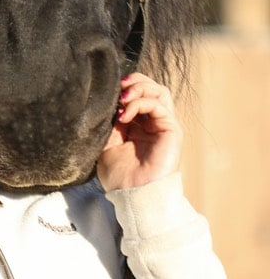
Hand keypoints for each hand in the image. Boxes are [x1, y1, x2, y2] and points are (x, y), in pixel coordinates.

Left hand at [96, 73, 182, 191]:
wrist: (132, 196)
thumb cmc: (120, 176)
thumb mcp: (107, 142)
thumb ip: (110, 121)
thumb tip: (107, 100)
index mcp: (139, 124)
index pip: (138, 92)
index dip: (124, 86)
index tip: (108, 90)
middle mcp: (153, 122)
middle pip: (151, 87)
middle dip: (134, 82)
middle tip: (118, 88)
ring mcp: (164, 125)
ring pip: (159, 91)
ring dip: (139, 88)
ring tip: (123, 98)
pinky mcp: (172, 130)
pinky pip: (159, 105)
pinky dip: (140, 103)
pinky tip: (126, 114)